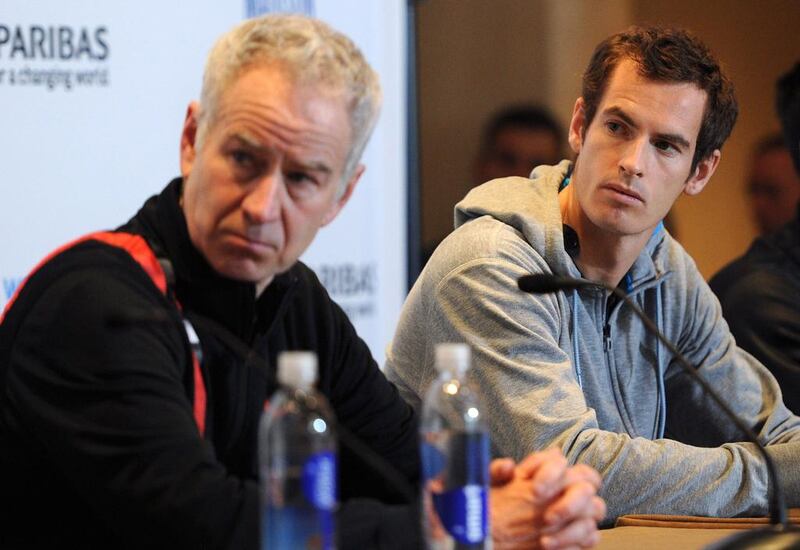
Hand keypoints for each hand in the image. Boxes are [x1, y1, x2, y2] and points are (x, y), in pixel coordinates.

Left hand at [489, 448, 605, 548]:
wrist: (499, 530)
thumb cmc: (499, 500)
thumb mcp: (492, 484)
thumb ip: (497, 472)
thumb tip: (507, 466)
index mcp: (550, 470)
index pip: (562, 462)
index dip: (552, 472)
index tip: (534, 490)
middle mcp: (569, 488)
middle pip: (587, 486)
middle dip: (570, 503)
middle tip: (547, 518)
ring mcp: (579, 511)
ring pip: (595, 510)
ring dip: (571, 529)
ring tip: (544, 541)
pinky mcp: (581, 534)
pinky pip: (591, 537)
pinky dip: (572, 544)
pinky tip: (550, 548)